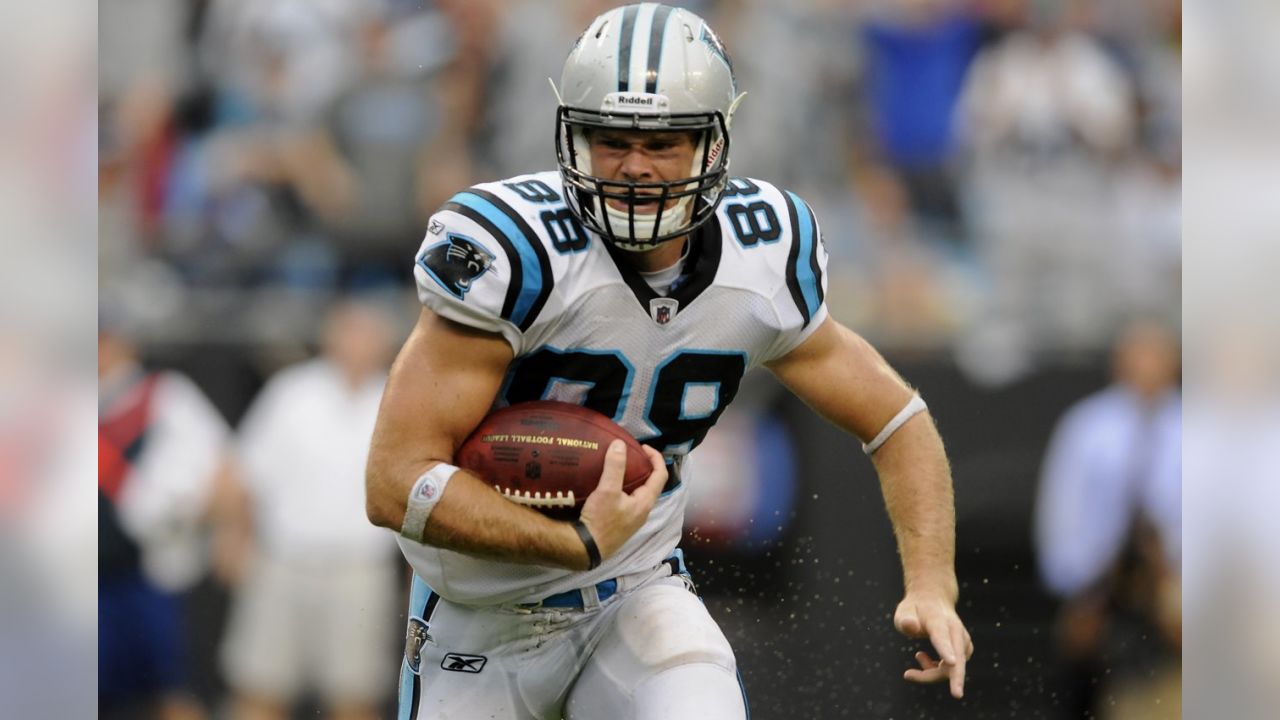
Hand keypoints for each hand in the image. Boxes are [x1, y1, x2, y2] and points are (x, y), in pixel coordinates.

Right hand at [577, 441, 667, 563]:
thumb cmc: (600, 520)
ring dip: (632, 479)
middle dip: (643, 468)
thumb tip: (620, 444)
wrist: (586, 549)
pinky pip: (627, 502)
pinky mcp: (621, 524)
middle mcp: (642, 512)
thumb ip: (615, 467)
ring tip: (618, 468)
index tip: (642, 447)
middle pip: (650, 485)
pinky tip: (608, 487)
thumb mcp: (607, 490)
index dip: (655, 458)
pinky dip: (623, 490)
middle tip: (630, 456)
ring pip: (638, 494)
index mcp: (645, 502)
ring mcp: (632, 520)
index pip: (660, 475)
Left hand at [895, 593, 973, 698]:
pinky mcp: (965, 650)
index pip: (941, 637)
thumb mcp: (904, 611)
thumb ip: (905, 620)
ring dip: (931, 672)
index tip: (951, 662)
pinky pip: (952, 669)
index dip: (945, 650)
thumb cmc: (915, 609)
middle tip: (956, 694)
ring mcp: (962, 640)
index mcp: (938, 620)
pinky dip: (937, 670)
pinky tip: (924, 658)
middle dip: (957, 676)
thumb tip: (909, 626)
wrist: (933, 599)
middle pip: (957, 657)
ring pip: (952, 668)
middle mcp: (955, 630)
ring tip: (918, 656)